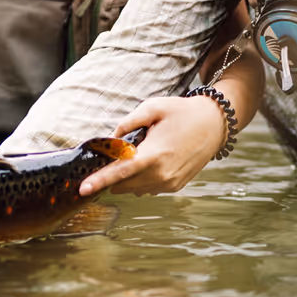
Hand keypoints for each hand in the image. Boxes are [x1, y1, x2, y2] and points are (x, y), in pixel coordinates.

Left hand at [78, 95, 228, 195]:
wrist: (214, 124)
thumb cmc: (183, 113)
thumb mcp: (153, 108)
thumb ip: (128, 123)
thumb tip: (112, 139)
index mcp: (154, 155)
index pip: (120, 172)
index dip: (99, 180)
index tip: (82, 188)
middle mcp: (161, 174)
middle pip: (123, 184)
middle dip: (112, 174)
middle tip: (115, 155)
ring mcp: (169, 183)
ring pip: (134, 188)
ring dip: (127, 177)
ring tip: (140, 153)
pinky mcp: (175, 186)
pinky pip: (148, 188)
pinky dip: (141, 179)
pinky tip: (149, 161)